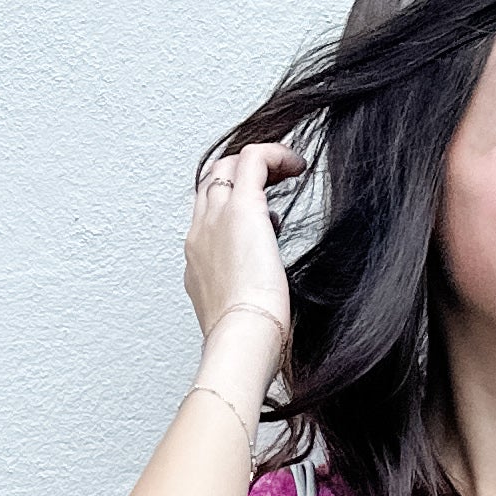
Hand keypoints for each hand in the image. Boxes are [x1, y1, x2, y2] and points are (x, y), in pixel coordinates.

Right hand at [184, 141, 302, 360]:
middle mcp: (199, 236)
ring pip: (227, 165)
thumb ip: (247, 297)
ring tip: (288, 169)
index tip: (267, 214)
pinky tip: (298, 164)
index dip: (233, 207)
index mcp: (197, 264)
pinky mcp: (240, 209)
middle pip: (211, 183)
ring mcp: (215, 220)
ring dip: (258, 162)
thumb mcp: (241, 319)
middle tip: (275, 177)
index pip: (207, 218)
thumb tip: (265, 289)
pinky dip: (275, 154)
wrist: (242, 341)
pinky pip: (253, 159)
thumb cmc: (249, 342)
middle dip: (240, 175)